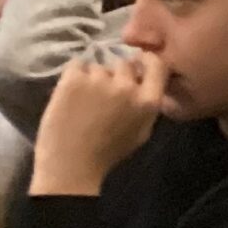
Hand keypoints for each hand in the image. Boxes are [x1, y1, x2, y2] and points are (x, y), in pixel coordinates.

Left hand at [32, 50, 168, 196]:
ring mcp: (99, 80)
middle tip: (104, 93)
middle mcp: (127, 86)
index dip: (146, 61)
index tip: (136, 67)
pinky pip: (77, 65)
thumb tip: (147, 79)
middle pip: (124, 63)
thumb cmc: (108, 153)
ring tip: (84, 99)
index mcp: (148, 101)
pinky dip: (74, 76)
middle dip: (115, 75)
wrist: (71, 166)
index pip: (157, 64)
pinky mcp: (73, 79)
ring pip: (98, 67)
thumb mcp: (142, 131)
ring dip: (92, 78)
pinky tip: (71, 94)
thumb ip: (148, 104)